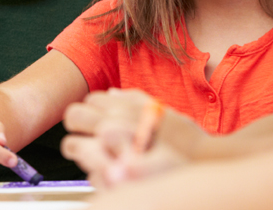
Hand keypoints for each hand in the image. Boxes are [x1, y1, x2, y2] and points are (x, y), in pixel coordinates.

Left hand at [62, 89, 194, 186]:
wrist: (200, 168)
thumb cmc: (186, 142)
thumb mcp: (164, 112)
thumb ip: (135, 100)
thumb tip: (111, 93)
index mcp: (128, 108)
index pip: (91, 99)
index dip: (91, 109)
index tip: (94, 118)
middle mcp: (116, 125)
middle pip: (74, 116)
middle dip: (75, 123)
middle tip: (82, 133)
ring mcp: (110, 153)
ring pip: (73, 145)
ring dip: (77, 149)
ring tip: (88, 155)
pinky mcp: (109, 177)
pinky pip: (86, 172)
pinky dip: (94, 173)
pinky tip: (108, 174)